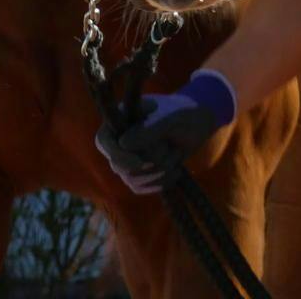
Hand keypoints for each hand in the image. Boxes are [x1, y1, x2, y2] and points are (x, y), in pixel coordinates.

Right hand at [95, 69, 236, 194]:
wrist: (197, 122)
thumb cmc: (182, 112)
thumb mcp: (169, 117)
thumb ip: (148, 129)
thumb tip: (123, 144)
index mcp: (120, 119)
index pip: (103, 141)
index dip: (117, 155)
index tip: (140, 162)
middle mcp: (118, 139)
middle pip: (119, 166)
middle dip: (149, 162)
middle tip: (170, 147)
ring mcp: (127, 158)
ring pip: (132, 180)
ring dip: (159, 171)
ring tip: (176, 154)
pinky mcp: (139, 173)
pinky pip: (140, 188)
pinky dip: (161, 183)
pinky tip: (176, 171)